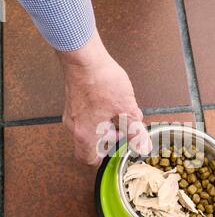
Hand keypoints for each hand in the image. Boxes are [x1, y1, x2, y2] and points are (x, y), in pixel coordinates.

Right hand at [57, 29, 151, 165]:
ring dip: (104, 126)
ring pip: (88, 129)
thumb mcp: (126, 108)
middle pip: (90, 144)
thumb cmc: (101, 80)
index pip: (89, 159)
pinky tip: (111, 102)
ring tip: (119, 113)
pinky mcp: (72, 101)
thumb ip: (134, 130)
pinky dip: (98, 115)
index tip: (117, 151)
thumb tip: (142, 146)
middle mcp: (75, 127)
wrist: (84, 56)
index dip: (103, 159)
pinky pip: (85, 116)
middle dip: (109, 140)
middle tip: (123, 129)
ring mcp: (71, 113)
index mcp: (86, 134)